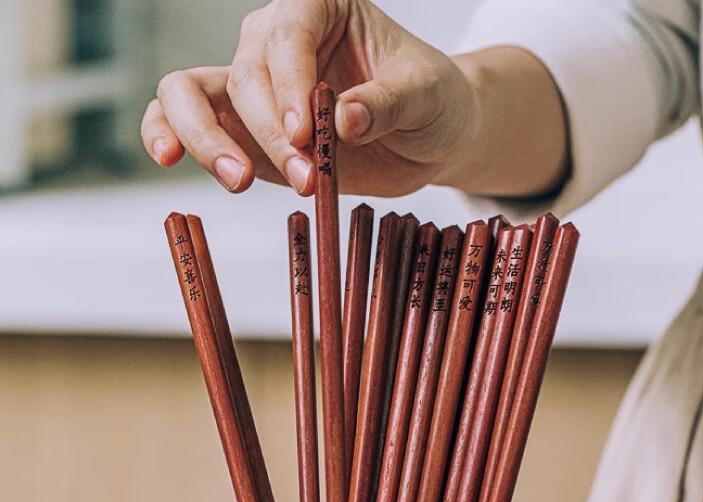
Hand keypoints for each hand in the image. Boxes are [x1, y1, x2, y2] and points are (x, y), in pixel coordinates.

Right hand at [141, 0, 568, 197]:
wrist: (425, 137)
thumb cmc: (430, 101)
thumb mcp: (425, 96)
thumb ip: (387, 102)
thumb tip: (344, 119)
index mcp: (321, 9)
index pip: (288, 33)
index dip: (289, 85)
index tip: (305, 134)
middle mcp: (277, 41)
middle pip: (243, 74)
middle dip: (267, 133)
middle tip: (303, 177)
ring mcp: (253, 85)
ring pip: (191, 92)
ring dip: (207, 138)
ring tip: (239, 181)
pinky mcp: (242, 129)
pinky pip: (189, 125)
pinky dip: (172, 137)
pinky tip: (169, 157)